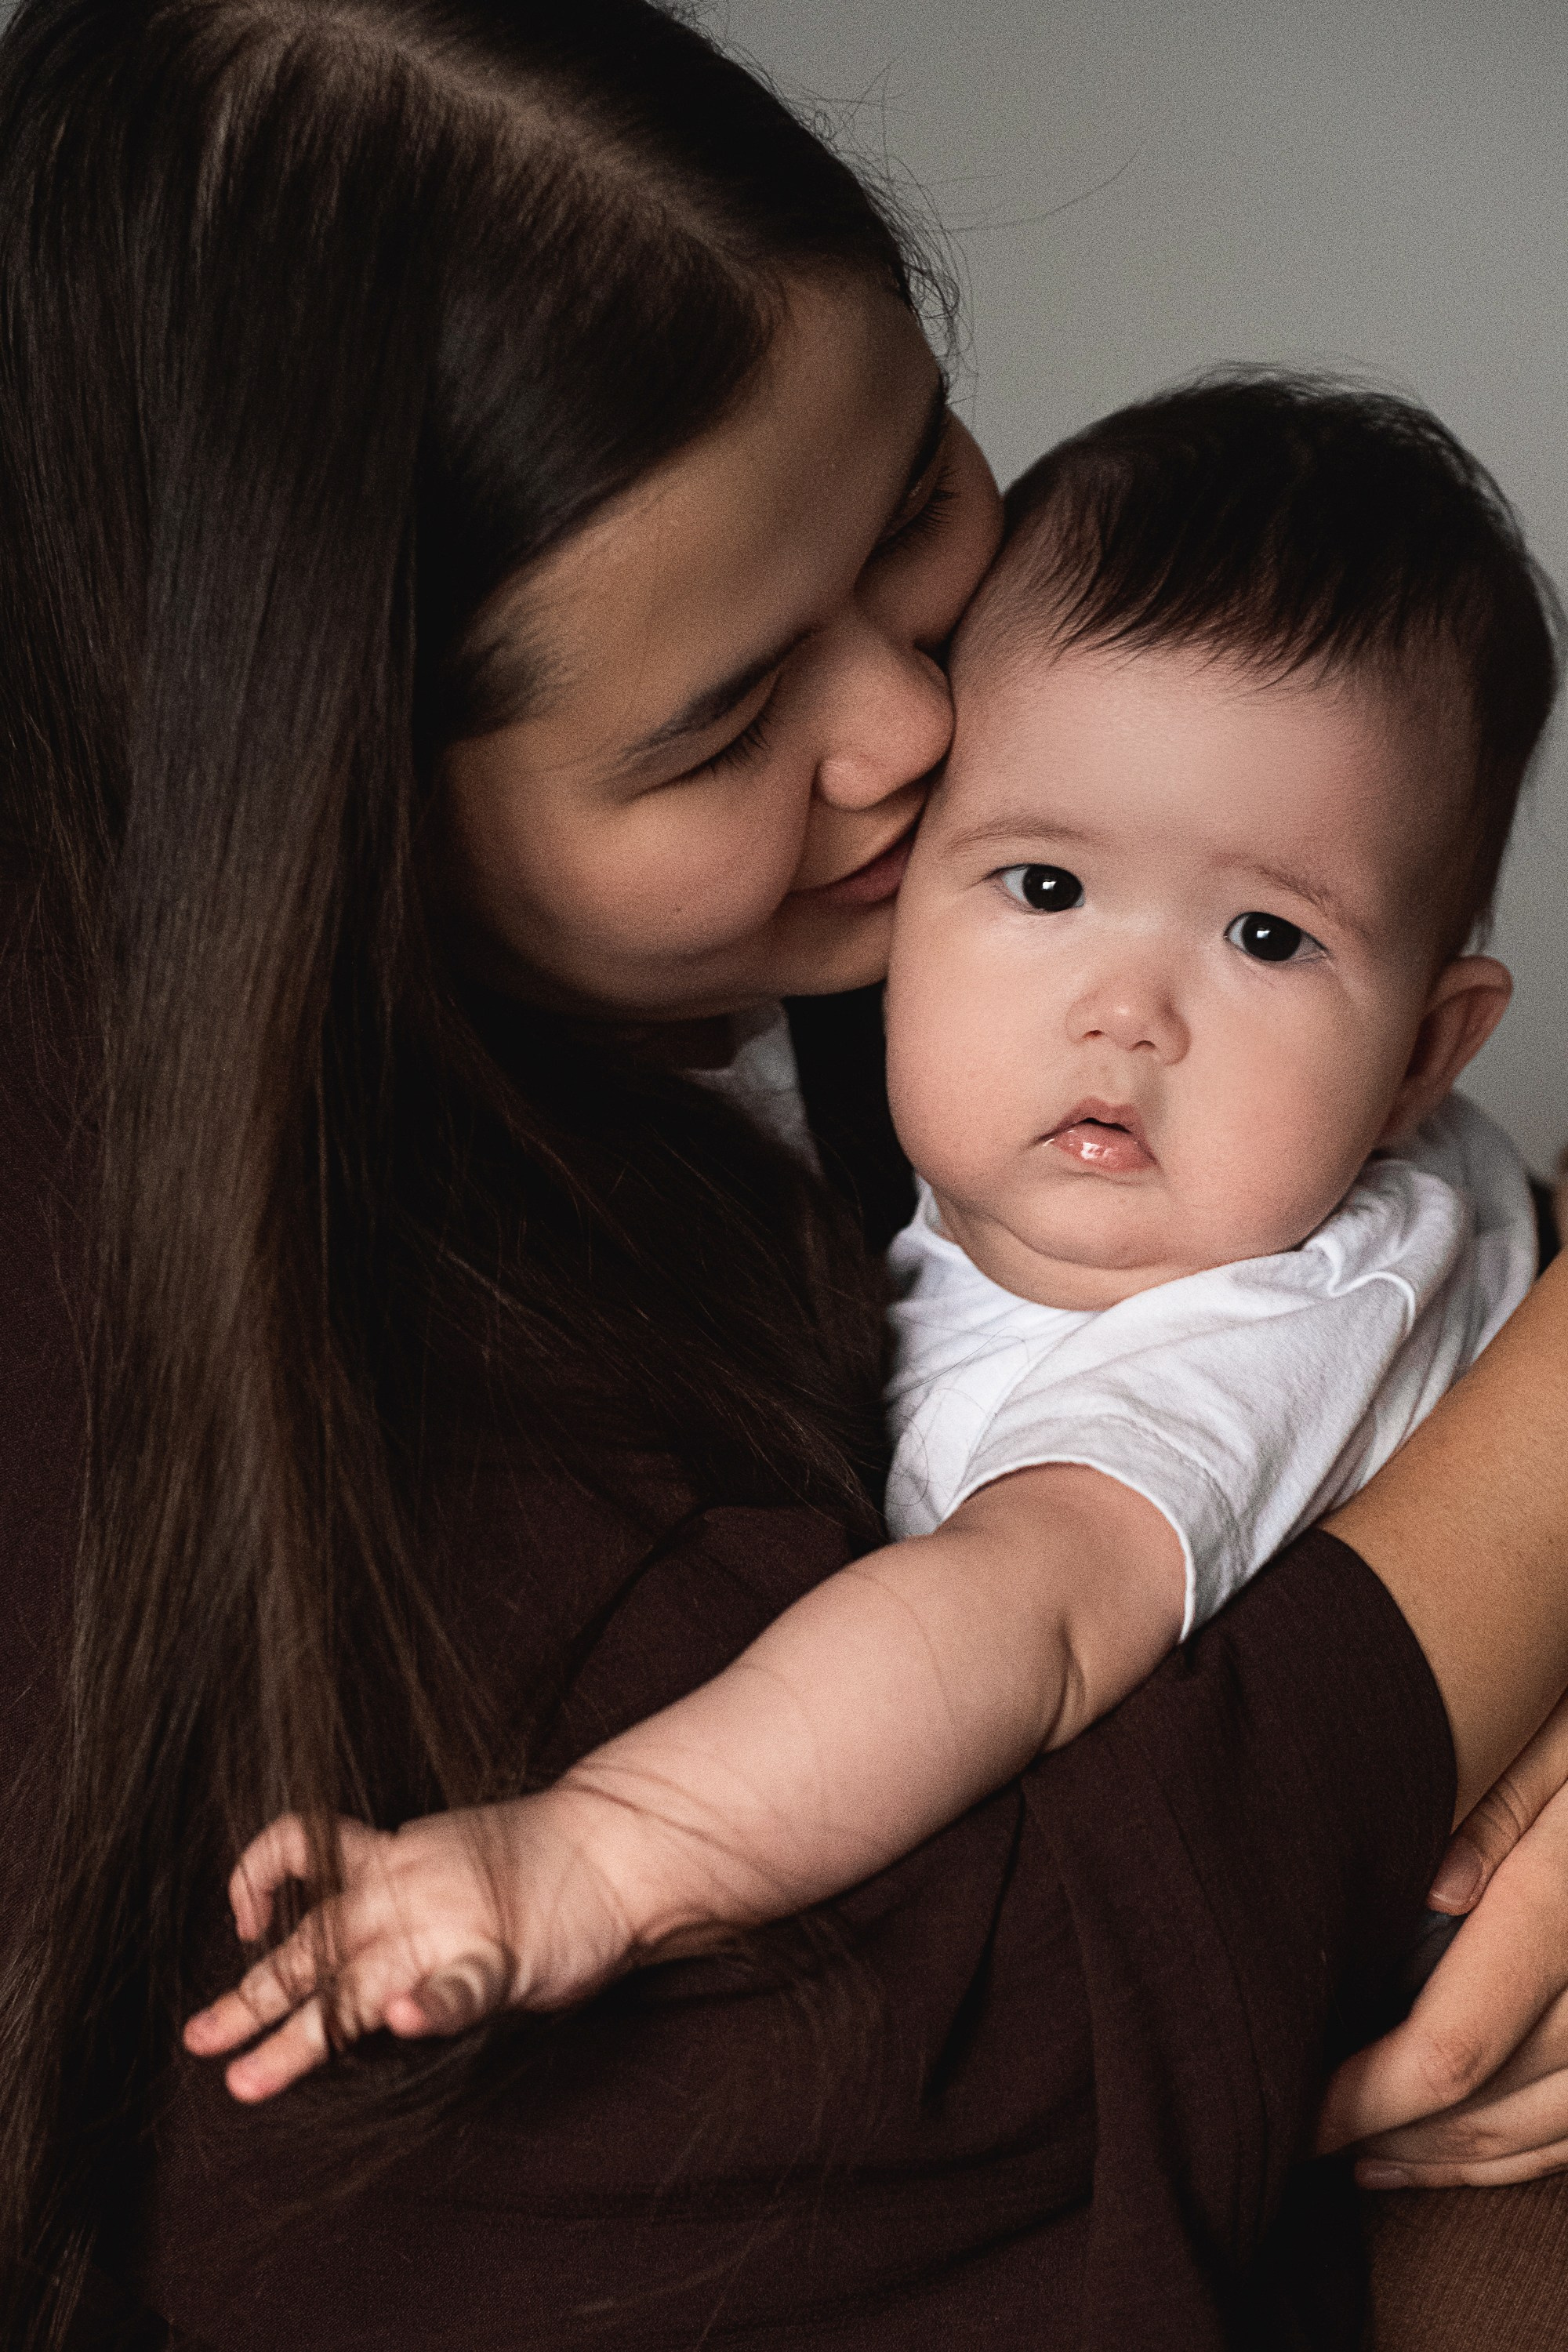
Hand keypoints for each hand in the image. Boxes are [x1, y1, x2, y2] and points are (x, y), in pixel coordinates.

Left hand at [183, 1789, 639, 2102]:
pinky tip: (403, 2022)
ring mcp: (447, 1926)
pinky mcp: (500, 1960)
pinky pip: (456, 1990)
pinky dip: (427, 2009)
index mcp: (393, 1859)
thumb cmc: (534, 1859)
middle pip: (310, 1946)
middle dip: (249, 1999)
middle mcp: (406, 1892)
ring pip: (357, 1983)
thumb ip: (393, 1901)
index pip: (306, 1865)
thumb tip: (342, 1952)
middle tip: (200, 2039)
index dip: (258, 1879)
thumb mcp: (444, 1861)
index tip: (242, 1920)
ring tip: (252, 2078)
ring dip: (300, 2036)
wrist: (616, 1843)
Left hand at [1318, 1688, 1567, 2184]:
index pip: (1454, 2043)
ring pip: (1550, 2133)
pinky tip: (1469, 2147)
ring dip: (1456, 2159)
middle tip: (1304, 2133)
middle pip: (1497, 2104)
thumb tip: (1435, 1889)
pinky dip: (1530, 2150)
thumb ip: (1503, 1799)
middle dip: (1395, 2133)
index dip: (1364, 2097)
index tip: (1295, 2109)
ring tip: (1369, 2153)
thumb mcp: (1563, 1726)